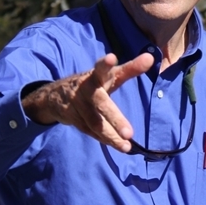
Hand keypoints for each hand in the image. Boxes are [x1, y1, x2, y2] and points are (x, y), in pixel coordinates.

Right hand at [22, 52, 153, 151]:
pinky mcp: (73, 119)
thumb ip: (130, 68)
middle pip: (101, 104)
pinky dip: (104, 139)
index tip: (111, 58)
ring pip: (95, 123)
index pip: (100, 68)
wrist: (54, 95)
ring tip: (126, 146)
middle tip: (129, 133)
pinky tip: (118, 146)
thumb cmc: (93, 84)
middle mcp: (85, 90)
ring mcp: (77, 106)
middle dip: (115, 119)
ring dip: (111, 136)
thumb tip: (151, 57)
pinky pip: (90, 131)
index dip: (105, 64)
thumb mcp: (109, 75)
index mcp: (96, 76)